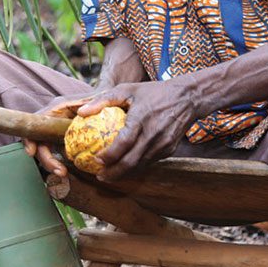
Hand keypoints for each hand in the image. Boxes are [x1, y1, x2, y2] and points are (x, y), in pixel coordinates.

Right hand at [22, 94, 96, 178]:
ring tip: (65, 173)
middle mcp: (53, 120)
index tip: (32, 152)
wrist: (108, 101)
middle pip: (39, 142)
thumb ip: (93, 102)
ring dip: (53, 164)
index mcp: (56, 109)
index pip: (35, 123)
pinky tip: (70, 170)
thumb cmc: (101, 97)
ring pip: (46, 150)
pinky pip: (56, 152)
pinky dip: (60, 162)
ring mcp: (57, 131)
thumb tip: (82, 112)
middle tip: (61, 171)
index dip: (29, 138)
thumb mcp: (99, 97)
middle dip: (46, 159)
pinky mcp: (63, 139)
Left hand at [76, 81, 197, 180]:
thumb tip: (80, 112)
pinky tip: (125, 167)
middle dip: (113, 173)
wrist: (187, 98)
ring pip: (141, 166)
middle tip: (99, 176)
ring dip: (124, 174)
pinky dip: (136, 167)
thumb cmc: (152, 92)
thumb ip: (103, 100)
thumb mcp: (127, 89)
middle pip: (131, 162)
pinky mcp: (169, 150)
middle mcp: (153, 135)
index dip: (109, 155)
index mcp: (141, 119)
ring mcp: (163, 145)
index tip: (96, 159)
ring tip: (109, 175)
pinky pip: (150, 162)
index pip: (123, 143)